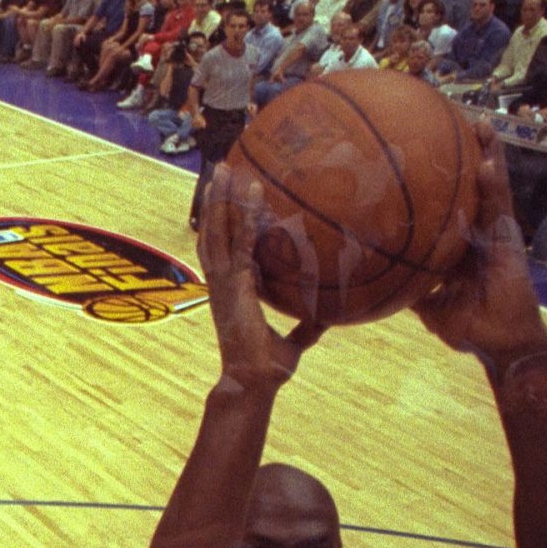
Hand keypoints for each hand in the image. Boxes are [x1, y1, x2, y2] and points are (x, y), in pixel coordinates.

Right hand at [196, 165, 323, 395]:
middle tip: (220, 168)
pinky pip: (239, 241)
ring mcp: (224, 281)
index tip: (227, 198)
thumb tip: (333, 313)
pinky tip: (252, 192)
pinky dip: (244, 215)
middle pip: (213, 231)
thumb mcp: (296, 339)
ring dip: (220, 198)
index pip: (224, 248)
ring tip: (223, 169)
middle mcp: (223, 281)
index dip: (222, 222)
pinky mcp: (234, 283)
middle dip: (215, 199)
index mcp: (232, 290)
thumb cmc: (270, 366)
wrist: (255, 380)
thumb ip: (309, 323)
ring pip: (217, 230)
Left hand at [412, 119, 546, 368]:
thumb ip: (407, 290)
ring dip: (489, 155)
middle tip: (458, 121)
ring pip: (493, 187)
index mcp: (464, 245)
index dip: (447, 181)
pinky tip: (486, 163)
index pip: (454, 205)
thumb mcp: (428, 305)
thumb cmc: (469, 326)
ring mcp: (498, 234)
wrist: (500, 344)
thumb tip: (372, 284)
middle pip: (475, 187)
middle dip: (471, 155)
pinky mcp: (509, 241)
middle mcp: (481, 233)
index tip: (429, 153)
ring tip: (480, 125)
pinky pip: (500, 207)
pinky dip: (494, 184)